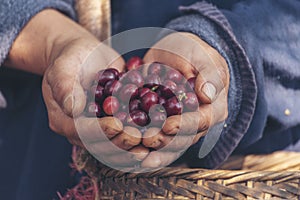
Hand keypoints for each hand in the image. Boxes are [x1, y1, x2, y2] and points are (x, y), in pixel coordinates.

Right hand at [7, 9, 147, 166]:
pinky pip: (125, 135)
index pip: (81, 131)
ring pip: (114, 145)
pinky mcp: (113, 124)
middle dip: (121, 143)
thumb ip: (65, 87)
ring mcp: (98, 128)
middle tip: (140, 139)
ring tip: (151, 145)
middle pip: (100, 144)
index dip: (100, 130)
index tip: (118, 126)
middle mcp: (80, 130)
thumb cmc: (71, 58)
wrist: (84, 55)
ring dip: (132, 147)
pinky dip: (140, 139)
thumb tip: (73, 109)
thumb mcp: (63, 68)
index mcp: (63, 120)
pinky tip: (156, 137)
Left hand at [141, 32, 228, 167]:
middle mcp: (196, 123)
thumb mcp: (203, 57)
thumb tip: (207, 95)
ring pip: (169, 146)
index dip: (184, 126)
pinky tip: (132, 156)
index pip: (201, 121)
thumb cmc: (193, 53)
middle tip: (147, 140)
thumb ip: (209, 74)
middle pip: (183, 140)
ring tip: (137, 154)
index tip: (168, 125)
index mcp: (212, 108)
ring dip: (153, 151)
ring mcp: (178, 127)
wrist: (175, 53)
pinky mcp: (162, 126)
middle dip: (165, 142)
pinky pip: (155, 141)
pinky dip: (144, 149)